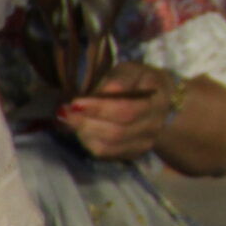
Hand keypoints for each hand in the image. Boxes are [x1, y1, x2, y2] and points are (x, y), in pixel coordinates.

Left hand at [58, 62, 176, 159]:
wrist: (161, 103)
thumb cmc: (141, 82)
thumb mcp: (134, 70)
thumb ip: (121, 79)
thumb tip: (106, 91)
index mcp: (156, 101)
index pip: (127, 111)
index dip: (99, 109)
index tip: (75, 102)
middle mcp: (153, 126)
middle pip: (117, 133)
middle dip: (85, 123)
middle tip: (65, 111)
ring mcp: (144, 143)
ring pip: (109, 147)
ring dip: (83, 133)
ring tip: (69, 119)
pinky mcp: (132, 153)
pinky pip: (106, 154)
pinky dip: (88, 142)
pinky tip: (80, 129)